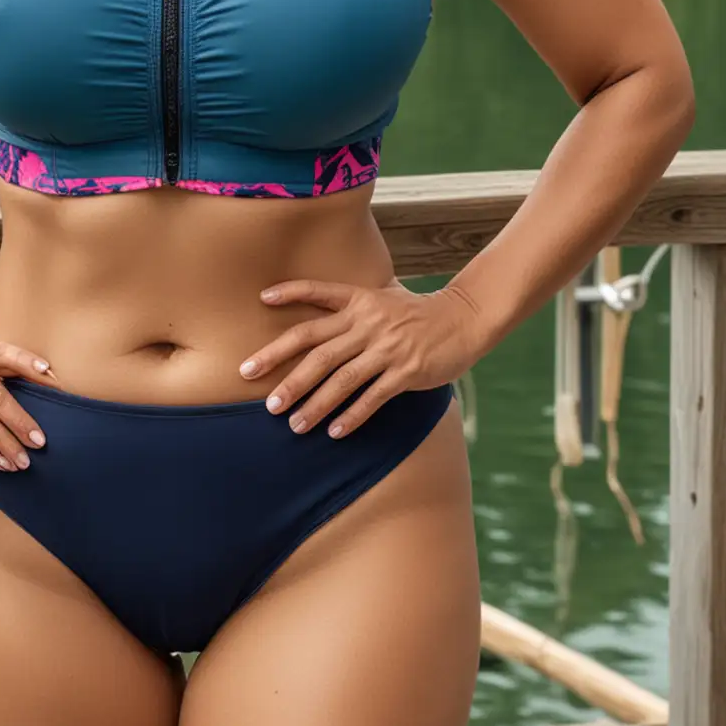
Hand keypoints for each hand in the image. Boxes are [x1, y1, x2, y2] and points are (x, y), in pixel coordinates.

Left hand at [238, 277, 486, 437]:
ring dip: (314, 404)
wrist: (464, 318)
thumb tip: (318, 317)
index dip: (290, 293)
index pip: (318, 293)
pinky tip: (335, 431)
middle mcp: (367, 323)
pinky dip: (352, 415)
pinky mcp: (406, 371)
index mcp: (359, 301)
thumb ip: (351, 306)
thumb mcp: (382, 298)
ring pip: (341, 379)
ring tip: (293, 424)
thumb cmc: (417, 312)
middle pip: (316, 349)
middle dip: (285, 373)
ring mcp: (387, 347)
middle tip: (261, 396)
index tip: (262, 300)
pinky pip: (373, 397)